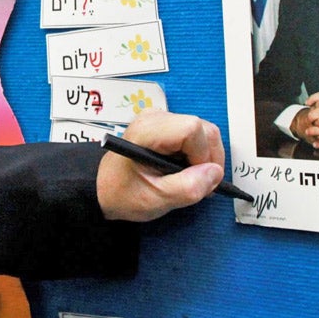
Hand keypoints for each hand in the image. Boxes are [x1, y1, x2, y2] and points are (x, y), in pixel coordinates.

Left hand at [96, 110, 224, 221]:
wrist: (104, 188)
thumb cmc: (123, 193)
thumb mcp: (156, 199)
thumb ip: (187, 188)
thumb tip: (215, 173)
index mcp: (147, 131)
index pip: (193, 129)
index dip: (203, 155)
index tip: (198, 179)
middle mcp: (155, 118)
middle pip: (203, 129)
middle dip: (208, 159)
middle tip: (199, 184)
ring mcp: (161, 119)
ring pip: (203, 132)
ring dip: (204, 158)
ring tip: (190, 180)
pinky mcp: (166, 125)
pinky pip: (195, 135)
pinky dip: (197, 155)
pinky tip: (184, 171)